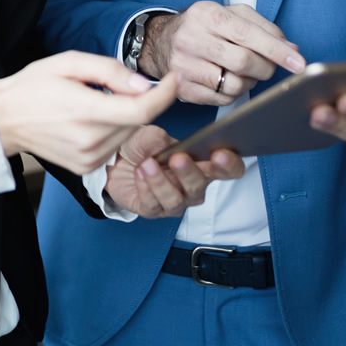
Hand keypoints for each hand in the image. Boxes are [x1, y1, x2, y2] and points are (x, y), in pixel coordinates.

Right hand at [0, 52, 180, 175]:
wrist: (3, 119)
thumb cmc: (34, 86)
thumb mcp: (69, 62)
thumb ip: (110, 70)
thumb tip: (144, 84)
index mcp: (86, 111)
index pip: (143, 109)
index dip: (165, 94)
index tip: (173, 78)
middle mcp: (91, 141)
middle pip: (138, 120)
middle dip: (139, 100)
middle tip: (115, 84)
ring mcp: (90, 159)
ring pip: (129, 134)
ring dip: (125, 116)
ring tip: (96, 102)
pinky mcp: (87, 169)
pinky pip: (115, 146)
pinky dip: (113, 130)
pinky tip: (90, 120)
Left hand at [103, 126, 243, 217]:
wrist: (114, 161)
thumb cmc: (139, 147)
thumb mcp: (146, 135)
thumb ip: (156, 137)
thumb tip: (163, 143)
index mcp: (201, 164)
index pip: (228, 169)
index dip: (230, 164)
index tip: (220, 155)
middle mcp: (192, 186)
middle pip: (201, 186)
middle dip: (190, 173)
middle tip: (178, 158)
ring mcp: (174, 201)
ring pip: (176, 199)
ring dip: (161, 181)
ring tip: (146, 163)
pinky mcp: (153, 210)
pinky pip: (153, 205)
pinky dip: (146, 187)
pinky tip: (139, 173)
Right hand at [142, 2, 304, 104]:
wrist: (160, 42)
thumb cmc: (204, 27)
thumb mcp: (230, 14)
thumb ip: (263, 27)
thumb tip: (291, 49)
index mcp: (206, 14)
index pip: (247, 34)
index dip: (277, 50)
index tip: (299, 62)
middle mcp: (191, 38)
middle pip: (243, 61)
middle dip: (266, 68)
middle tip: (268, 67)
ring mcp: (183, 65)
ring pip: (235, 84)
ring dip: (250, 82)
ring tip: (244, 72)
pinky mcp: (182, 88)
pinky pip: (222, 99)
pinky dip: (234, 93)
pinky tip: (228, 80)